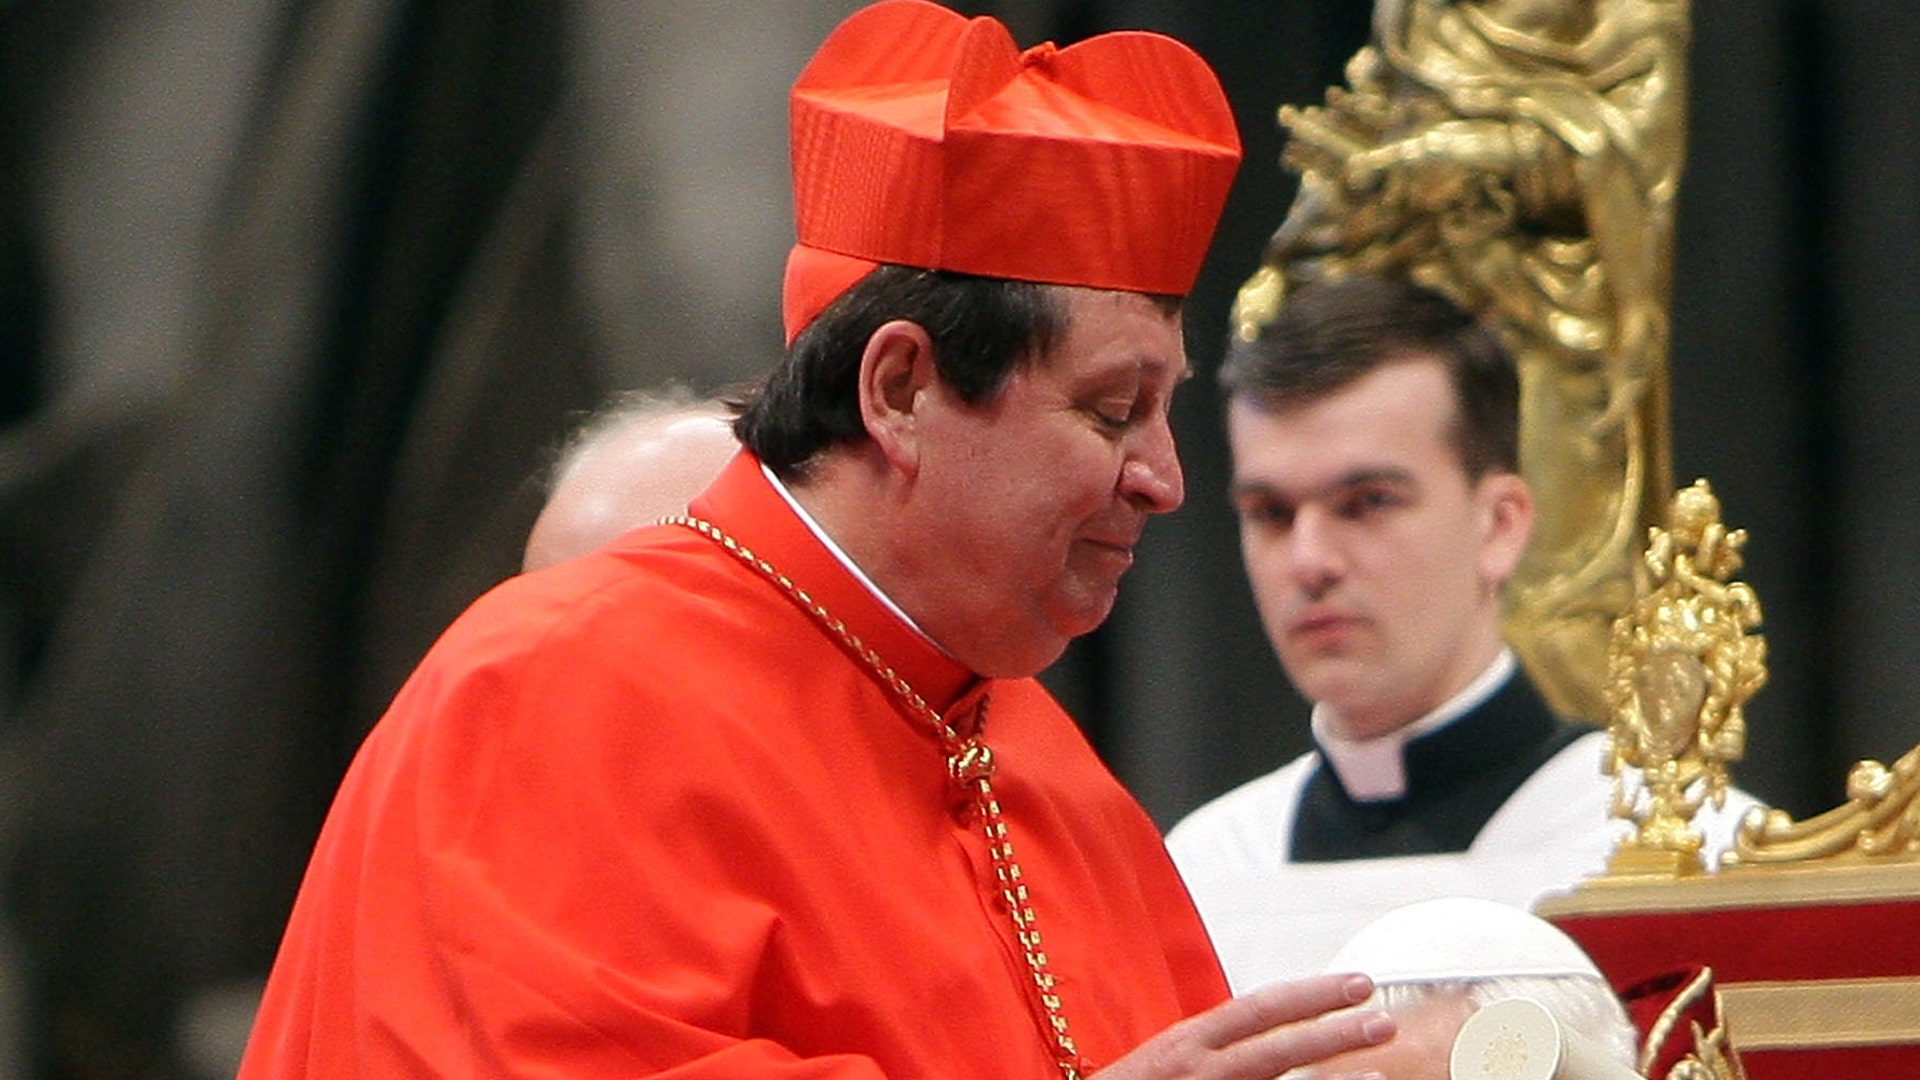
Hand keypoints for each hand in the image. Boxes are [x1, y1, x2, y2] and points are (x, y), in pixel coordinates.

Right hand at [1092, 973, 1394, 1079]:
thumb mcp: (1164, 1062)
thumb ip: (1208, 1049)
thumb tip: (1258, 1037)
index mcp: (1186, 1042)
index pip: (1258, 1007)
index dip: (1311, 994)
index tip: (1355, 984)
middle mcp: (1196, 1069)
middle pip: (1277, 1045)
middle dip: (1334, 1030)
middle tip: (1383, 1019)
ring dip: (1332, 1079)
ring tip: (1380, 1071)